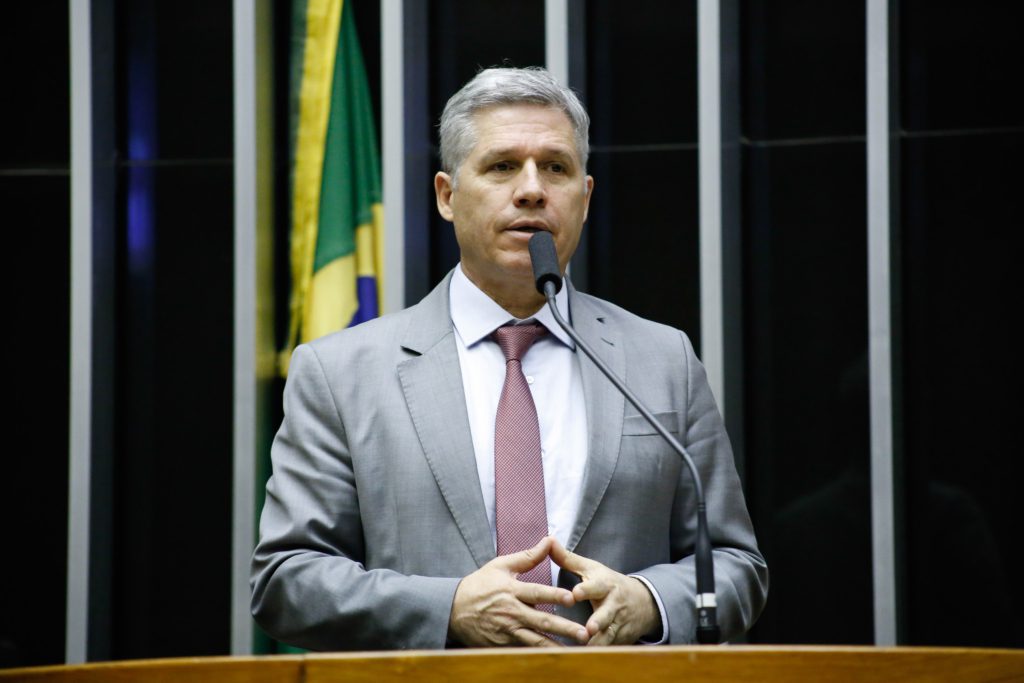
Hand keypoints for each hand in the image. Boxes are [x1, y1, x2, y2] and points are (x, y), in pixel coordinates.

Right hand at [448, 537, 588, 646]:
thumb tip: (550, 540)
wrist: (453, 609)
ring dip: (556, 646)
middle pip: (542, 621)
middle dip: (564, 628)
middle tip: (584, 633)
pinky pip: (525, 651)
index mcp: (512, 590)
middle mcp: (512, 612)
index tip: (572, 598)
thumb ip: (528, 556)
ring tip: (575, 652)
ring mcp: (507, 631)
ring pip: (536, 641)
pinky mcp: (503, 644)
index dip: (554, 596)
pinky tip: (555, 660)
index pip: (537, 593)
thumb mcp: (501, 566)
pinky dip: (539, 656)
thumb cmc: (479, 584)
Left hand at [550, 539, 659, 645]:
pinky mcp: (620, 639)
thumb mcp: (591, 568)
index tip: (576, 593)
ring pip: (609, 636)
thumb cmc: (607, 583)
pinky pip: (610, 649)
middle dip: (599, 621)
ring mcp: (618, 623)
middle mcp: (613, 605)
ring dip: (599, 643)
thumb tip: (548, 540)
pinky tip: (586, 660)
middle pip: (606, 614)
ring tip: (585, 649)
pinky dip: (600, 654)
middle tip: (589, 628)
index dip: (586, 590)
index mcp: (604, 585)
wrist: (642, 602)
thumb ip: (568, 559)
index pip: (596, 586)